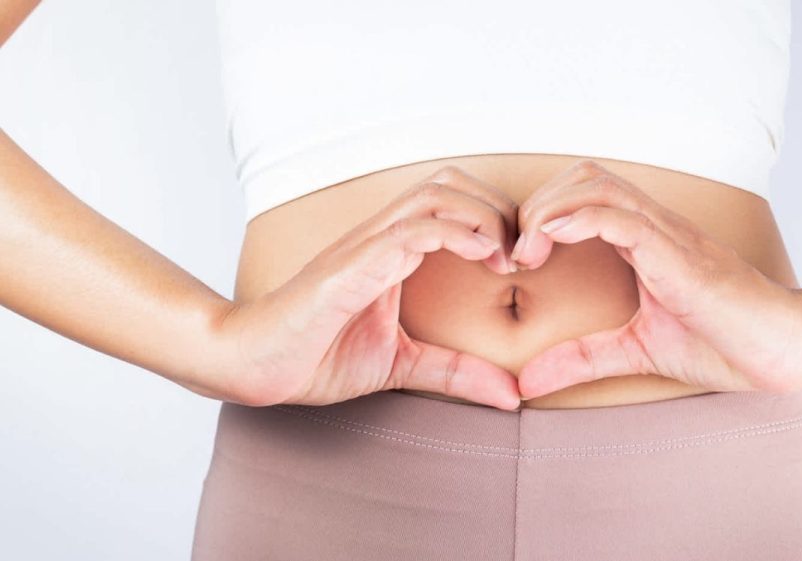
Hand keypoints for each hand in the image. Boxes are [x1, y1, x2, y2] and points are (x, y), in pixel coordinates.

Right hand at [210, 166, 522, 409]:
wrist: (252, 367)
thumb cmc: (314, 357)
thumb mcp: (402, 364)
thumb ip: (455, 373)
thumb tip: (512, 395)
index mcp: (392, 252)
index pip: (453, 203)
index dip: (497, 220)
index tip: (524, 262)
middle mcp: (380, 238)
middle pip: (449, 183)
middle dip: (497, 208)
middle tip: (523, 254)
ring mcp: (363, 247)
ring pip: (433, 195)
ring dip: (481, 217)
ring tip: (506, 256)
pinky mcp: (349, 267)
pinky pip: (406, 231)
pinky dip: (451, 233)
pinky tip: (481, 255)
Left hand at [510, 160, 801, 397]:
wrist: (786, 350)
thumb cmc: (724, 344)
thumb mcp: (635, 351)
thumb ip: (582, 359)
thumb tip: (525, 381)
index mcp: (645, 240)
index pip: (583, 195)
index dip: (540, 216)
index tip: (516, 260)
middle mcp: (655, 226)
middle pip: (583, 176)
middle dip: (537, 205)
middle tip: (515, 256)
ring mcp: (668, 235)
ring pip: (598, 186)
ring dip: (550, 210)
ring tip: (527, 254)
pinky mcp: (679, 255)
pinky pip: (623, 217)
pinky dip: (579, 220)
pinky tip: (551, 243)